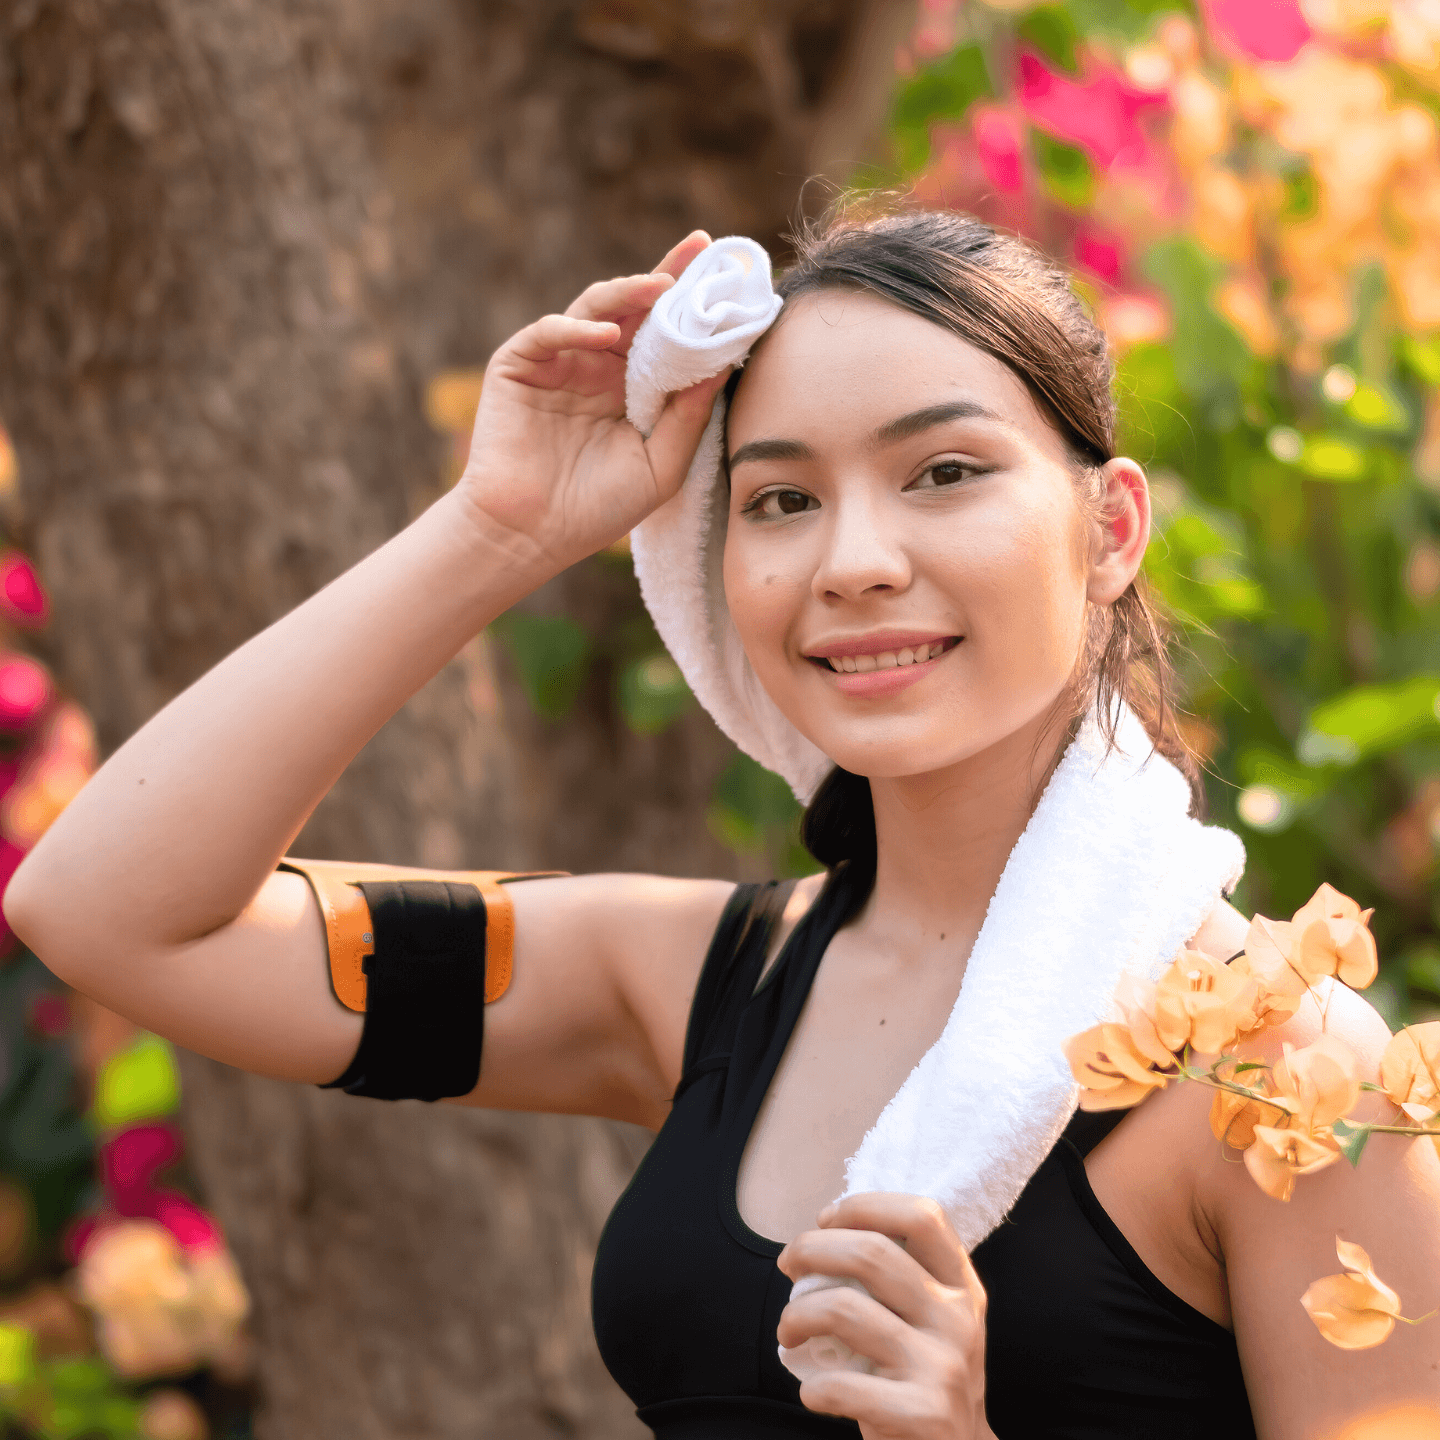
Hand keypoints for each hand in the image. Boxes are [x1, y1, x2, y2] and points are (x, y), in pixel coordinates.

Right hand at [455, 230, 729, 574]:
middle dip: (666, 277)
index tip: (728, 275)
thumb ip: (690, 417)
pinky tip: (606, 335)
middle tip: (700, 249)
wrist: (530, 536)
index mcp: (632, 389)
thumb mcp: (660, 465)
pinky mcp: (518, 365)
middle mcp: (597, 368)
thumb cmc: (596, 509)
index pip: (667, 336)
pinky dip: (576, 327)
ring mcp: (558, 363)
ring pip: (595, 308)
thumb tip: (725, 365)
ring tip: (661, 287)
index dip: (693, 306)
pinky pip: (549, 332)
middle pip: (636, 309)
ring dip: (627, 292)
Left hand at [777, 1194, 993, 1439]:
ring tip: (788, 1330)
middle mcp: (958, 1319)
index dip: (864, 1207)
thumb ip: (899, 1278)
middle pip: (871, 1252)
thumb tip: (823, 1236)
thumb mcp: (932, 1320)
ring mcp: (943, 1367)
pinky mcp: (923, 1415)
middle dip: (811, 1248)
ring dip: (796, 1314)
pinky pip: (842, 1386)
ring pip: (844, 1309)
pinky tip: (812, 1393)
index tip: (826, 1220)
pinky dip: (813, 1387)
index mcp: (962, 1286)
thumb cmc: (924, 1376)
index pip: (923, 1215)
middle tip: (788, 1264)